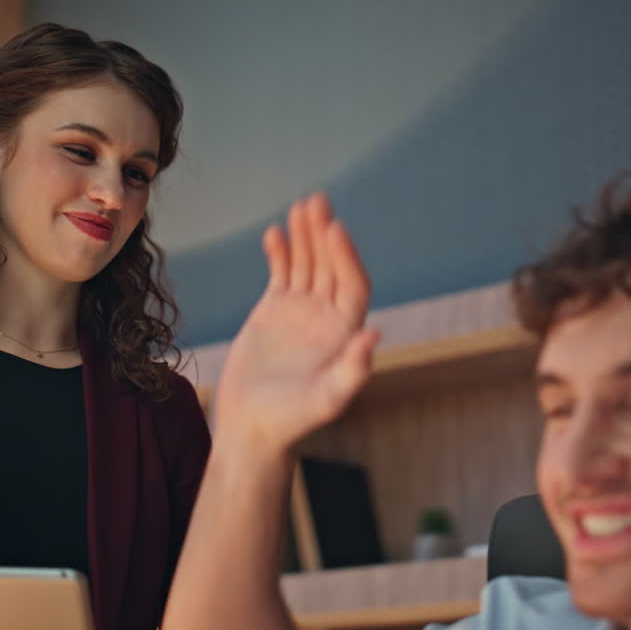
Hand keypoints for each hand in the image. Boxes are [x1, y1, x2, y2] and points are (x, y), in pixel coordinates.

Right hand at [213, 193, 379, 456]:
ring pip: (308, 264)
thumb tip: (375, 332)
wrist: (254, 427)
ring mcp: (302, 310)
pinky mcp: (275, 309)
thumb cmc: (293, 420)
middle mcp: (328, 316)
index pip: (352, 284)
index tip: (335, 229)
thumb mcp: (326, 400)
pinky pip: (281, 273)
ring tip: (301, 205)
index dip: (346, 256)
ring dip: (305, 235)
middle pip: (331, 266)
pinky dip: (279, 252)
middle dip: (324, 235)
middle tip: (317, 202)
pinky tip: (274, 233)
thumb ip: (352, 369)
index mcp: (346, 333)